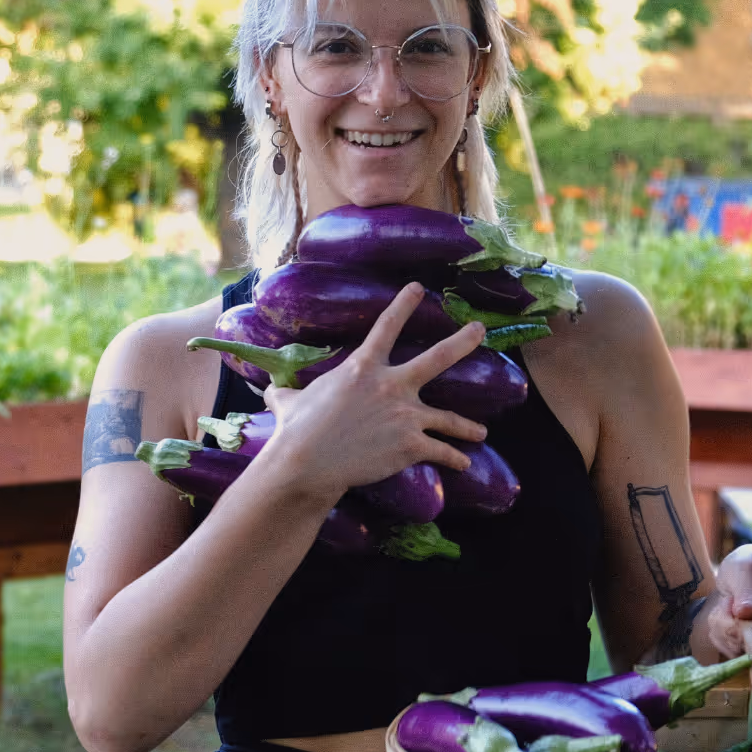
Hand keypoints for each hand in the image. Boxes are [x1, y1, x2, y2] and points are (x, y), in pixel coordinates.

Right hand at [260, 283, 488, 501]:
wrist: (308, 463)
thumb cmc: (296, 430)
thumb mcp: (287, 401)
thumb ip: (286, 391)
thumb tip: (269, 389)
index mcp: (363, 367)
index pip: (387, 326)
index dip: (404, 304)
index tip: (418, 287)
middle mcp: (392, 385)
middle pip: (438, 357)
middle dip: (463, 341)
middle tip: (480, 329)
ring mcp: (406, 415)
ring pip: (449, 418)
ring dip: (468, 427)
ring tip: (481, 431)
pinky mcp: (412, 444)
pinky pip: (441, 450)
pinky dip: (455, 458)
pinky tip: (465, 462)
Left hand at [704, 544, 751, 662]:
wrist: (747, 578)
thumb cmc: (747, 567)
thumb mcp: (741, 567)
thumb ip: (744, 589)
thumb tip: (747, 613)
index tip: (735, 618)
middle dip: (742, 638)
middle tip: (725, 613)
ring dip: (737, 643)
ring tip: (729, 617)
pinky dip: (738, 649)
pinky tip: (734, 629)